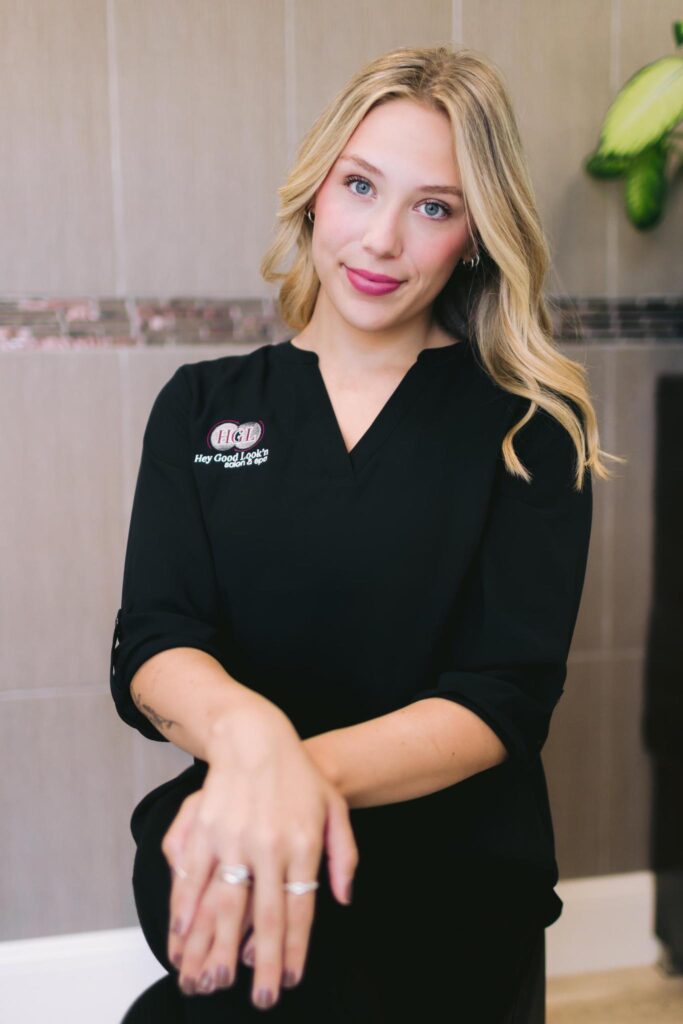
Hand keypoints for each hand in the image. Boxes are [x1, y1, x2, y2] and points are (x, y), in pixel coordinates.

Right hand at [161, 708, 357, 1009]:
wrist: (256, 736)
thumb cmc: (299, 775)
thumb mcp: (335, 809)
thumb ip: (344, 855)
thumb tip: (343, 899)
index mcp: (302, 843)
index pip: (300, 908)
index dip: (295, 949)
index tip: (290, 979)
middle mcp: (267, 845)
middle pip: (264, 916)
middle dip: (262, 963)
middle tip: (261, 999)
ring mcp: (232, 838)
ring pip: (223, 904)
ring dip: (215, 948)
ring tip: (210, 982)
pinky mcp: (204, 829)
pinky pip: (191, 878)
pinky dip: (183, 911)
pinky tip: (179, 938)